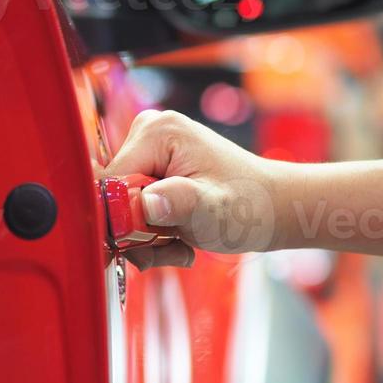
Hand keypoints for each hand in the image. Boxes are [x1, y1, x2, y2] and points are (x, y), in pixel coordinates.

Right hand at [102, 110, 286, 269]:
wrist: (271, 207)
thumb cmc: (249, 205)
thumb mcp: (214, 209)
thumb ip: (178, 203)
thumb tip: (146, 203)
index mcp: (157, 132)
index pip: (110, 184)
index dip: (121, 222)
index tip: (147, 247)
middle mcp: (148, 132)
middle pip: (113, 197)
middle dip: (137, 234)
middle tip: (172, 249)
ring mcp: (149, 150)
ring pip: (122, 209)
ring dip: (146, 239)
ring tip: (179, 246)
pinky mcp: (152, 168)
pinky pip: (134, 209)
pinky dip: (151, 233)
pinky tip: (178, 237)